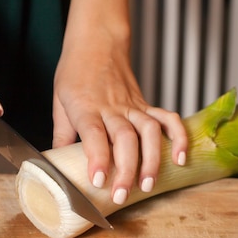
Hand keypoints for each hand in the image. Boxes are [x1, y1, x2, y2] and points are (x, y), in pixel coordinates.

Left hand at [53, 41, 187, 204]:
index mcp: (86, 106)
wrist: (97, 41)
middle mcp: (111, 106)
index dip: (97, 158)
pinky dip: (178, 137)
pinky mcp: (145, 103)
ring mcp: (132, 104)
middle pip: (125, 138)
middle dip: (126, 170)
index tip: (98, 181)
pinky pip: (167, 118)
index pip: (94, 134)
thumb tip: (58, 166)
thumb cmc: (75, 72)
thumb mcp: (60, 103)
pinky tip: (180, 158)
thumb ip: (62, 135)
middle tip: (122, 196)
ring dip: (152, 160)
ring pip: (148, 131)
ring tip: (148, 185)